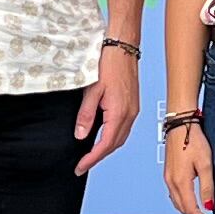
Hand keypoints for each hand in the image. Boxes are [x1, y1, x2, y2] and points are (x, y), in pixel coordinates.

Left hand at [74, 46, 141, 170]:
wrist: (123, 46)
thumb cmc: (109, 63)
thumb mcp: (92, 90)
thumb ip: (86, 115)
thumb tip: (80, 135)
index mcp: (120, 113)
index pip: (105, 144)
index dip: (92, 158)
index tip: (80, 167)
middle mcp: (130, 114)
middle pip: (114, 144)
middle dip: (98, 157)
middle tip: (82, 164)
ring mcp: (133, 110)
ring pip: (120, 137)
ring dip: (106, 148)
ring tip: (91, 154)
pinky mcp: (133, 105)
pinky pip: (124, 128)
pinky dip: (113, 137)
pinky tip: (104, 135)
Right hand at [162, 118, 214, 213]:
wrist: (181, 124)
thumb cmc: (193, 140)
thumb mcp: (206, 164)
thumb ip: (207, 187)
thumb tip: (208, 205)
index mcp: (180, 182)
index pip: (191, 210)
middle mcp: (171, 181)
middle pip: (182, 209)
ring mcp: (168, 177)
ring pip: (176, 202)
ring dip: (188, 211)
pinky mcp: (168, 172)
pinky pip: (173, 194)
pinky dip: (182, 202)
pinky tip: (189, 201)